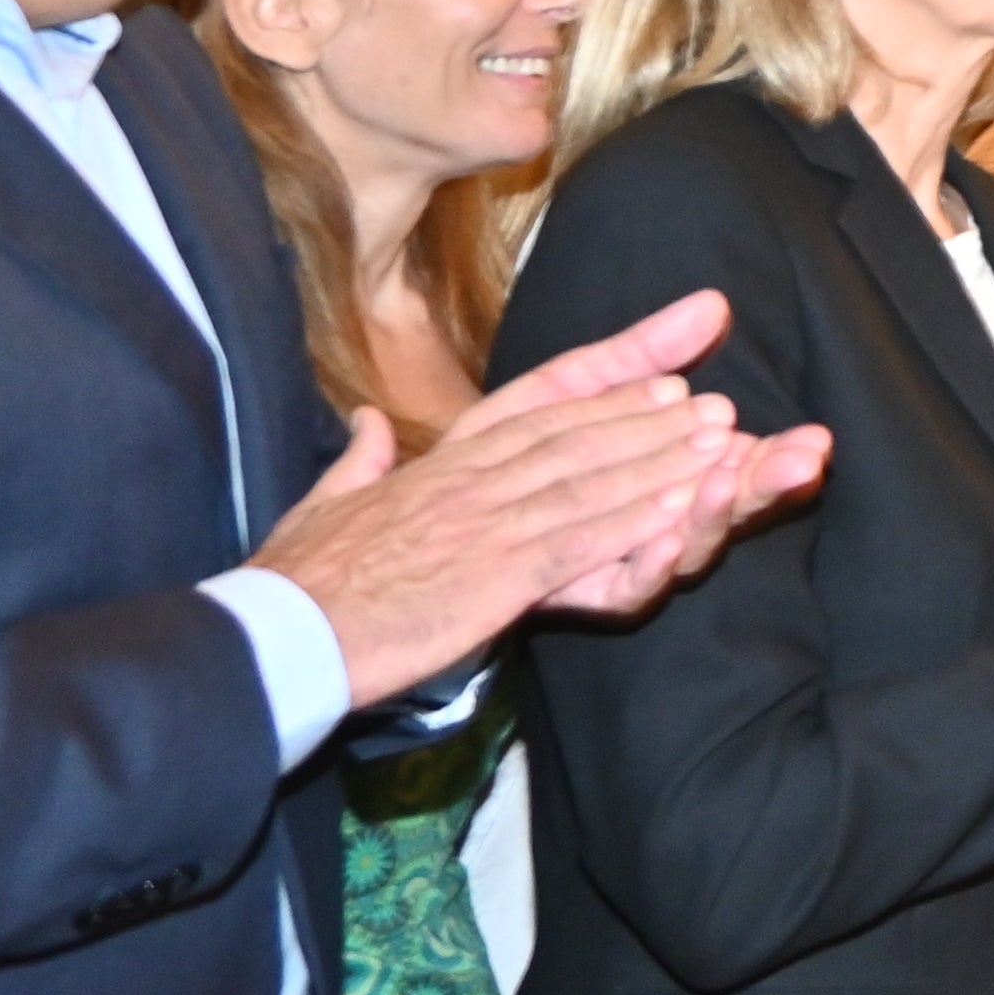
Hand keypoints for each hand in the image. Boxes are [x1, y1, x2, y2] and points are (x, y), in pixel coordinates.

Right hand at [252, 287, 780, 707]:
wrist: (273, 634)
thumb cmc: (297, 577)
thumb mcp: (325, 503)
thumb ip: (358, 461)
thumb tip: (365, 424)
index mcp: (438, 464)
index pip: (535, 403)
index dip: (607, 378)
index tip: (667, 361)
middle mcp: (469, 480)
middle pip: (576, 434)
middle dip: (649, 415)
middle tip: (714, 399)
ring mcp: (482, 524)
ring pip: (587, 480)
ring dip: (659, 458)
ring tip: (720, 439)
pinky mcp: (489, 577)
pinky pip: (573, 542)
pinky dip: (629, 520)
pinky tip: (677, 507)